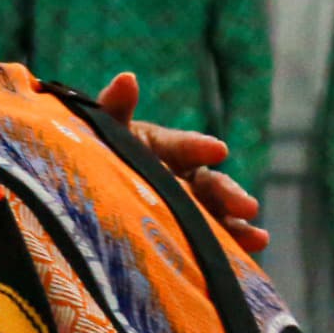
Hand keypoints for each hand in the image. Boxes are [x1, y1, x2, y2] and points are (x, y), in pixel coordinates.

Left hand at [95, 72, 267, 254]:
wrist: (75, 200)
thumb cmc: (91, 156)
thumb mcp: (101, 132)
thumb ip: (113, 107)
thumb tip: (128, 78)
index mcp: (159, 147)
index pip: (182, 146)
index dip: (198, 148)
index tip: (217, 150)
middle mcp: (178, 176)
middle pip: (207, 184)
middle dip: (227, 193)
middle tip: (247, 205)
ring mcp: (185, 207)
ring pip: (216, 213)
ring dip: (237, 223)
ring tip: (258, 238)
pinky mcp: (186, 234)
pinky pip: (210, 240)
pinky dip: (232, 246)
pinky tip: (252, 254)